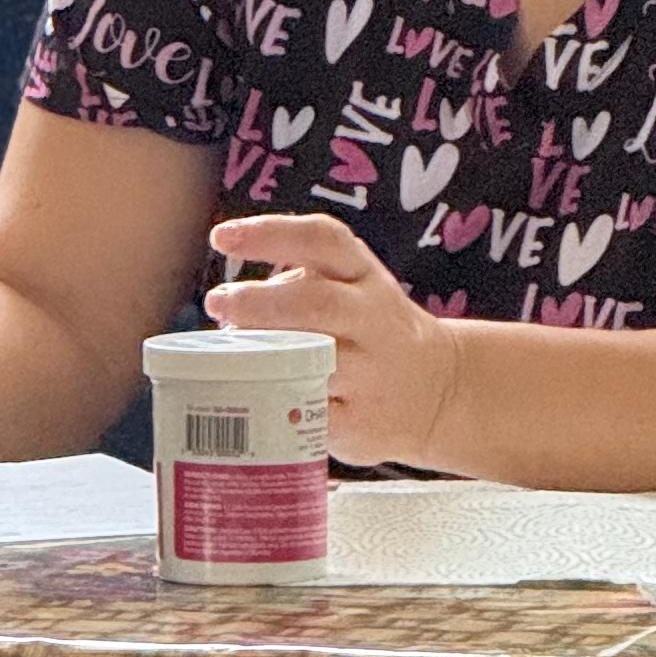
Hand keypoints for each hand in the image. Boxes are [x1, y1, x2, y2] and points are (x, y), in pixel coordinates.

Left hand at [205, 215, 469, 469]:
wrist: (437, 389)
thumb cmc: (368, 333)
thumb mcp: (349, 290)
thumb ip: (296, 288)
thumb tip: (228, 314)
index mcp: (362, 276)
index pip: (322, 241)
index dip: (271, 234)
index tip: (222, 236)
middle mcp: (372, 318)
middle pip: (316, 303)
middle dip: (259, 302)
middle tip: (218, 302)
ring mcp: (370, 372)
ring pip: (315, 361)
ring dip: (262, 357)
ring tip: (222, 357)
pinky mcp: (361, 421)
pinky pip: (313, 416)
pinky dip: (278, 408)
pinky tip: (248, 404)